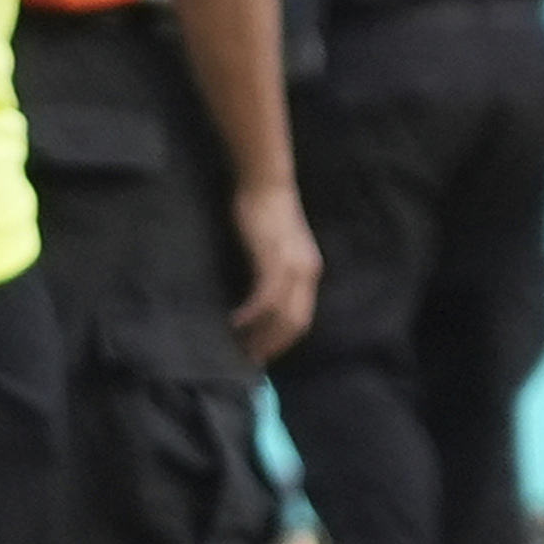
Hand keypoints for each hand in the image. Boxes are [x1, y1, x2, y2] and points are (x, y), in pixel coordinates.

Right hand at [229, 179, 321, 362]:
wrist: (265, 183)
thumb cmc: (265, 210)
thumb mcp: (277, 247)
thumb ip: (275, 270)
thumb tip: (262, 298)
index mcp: (309, 272)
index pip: (302, 318)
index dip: (283, 340)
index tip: (264, 354)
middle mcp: (306, 274)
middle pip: (295, 324)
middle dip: (273, 346)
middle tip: (251, 360)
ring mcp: (292, 269)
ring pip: (281, 317)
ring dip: (260, 336)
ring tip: (240, 348)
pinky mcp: (273, 262)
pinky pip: (264, 300)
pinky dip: (250, 316)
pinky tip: (234, 323)